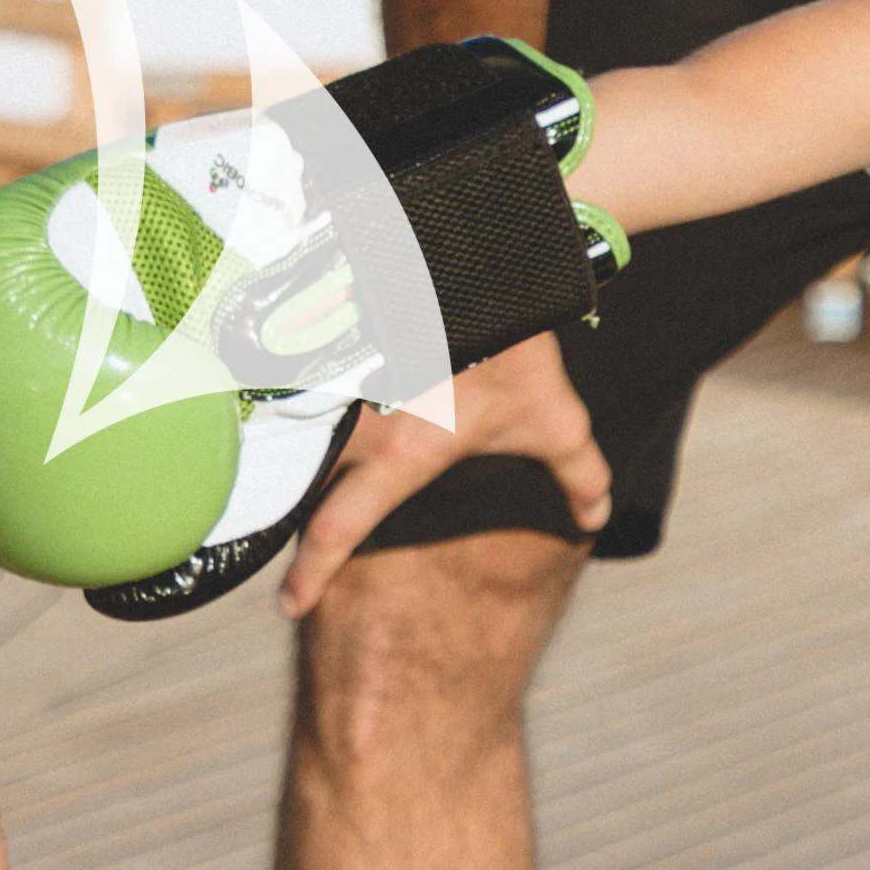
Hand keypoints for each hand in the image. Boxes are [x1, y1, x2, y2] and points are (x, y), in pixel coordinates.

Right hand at [274, 330, 607, 617]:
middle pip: (294, 479)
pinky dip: (284, 397)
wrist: (490, 262)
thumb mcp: (554, 419)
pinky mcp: (329, 336)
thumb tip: (597, 517)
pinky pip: (290, 377)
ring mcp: (334, 376)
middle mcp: (357, 423)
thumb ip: (578, 473)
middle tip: (277, 524)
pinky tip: (281, 398)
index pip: (339, 529)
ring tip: (273, 463)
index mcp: (401, 454)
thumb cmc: (520, 351)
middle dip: (279, 505)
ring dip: (279, 450)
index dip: (312, 573)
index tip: (291, 606)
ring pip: (286, 429)